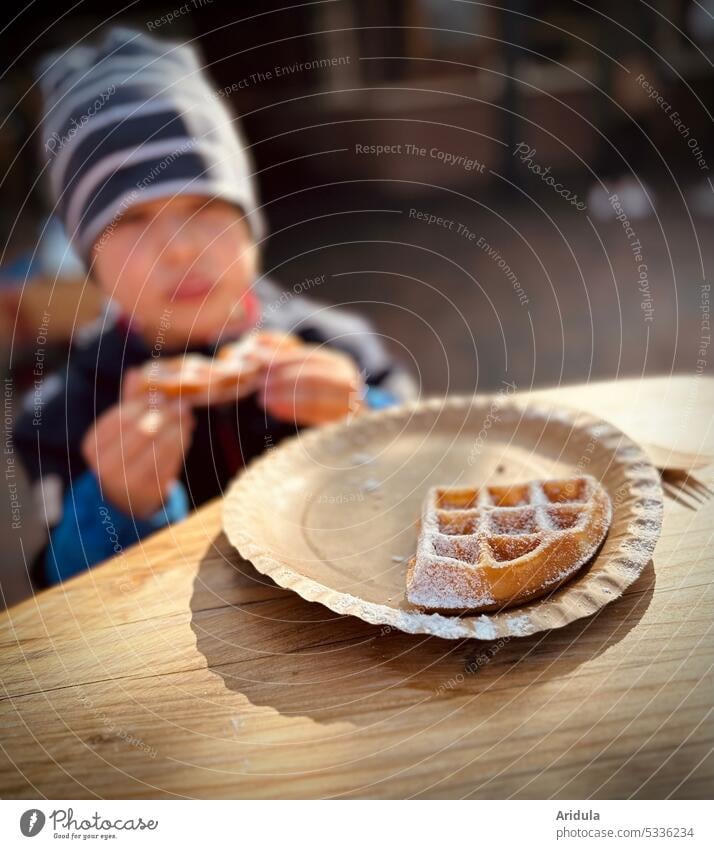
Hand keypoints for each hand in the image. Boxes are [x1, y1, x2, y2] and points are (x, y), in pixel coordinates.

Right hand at [81, 368, 194, 517]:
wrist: (128, 497)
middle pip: (143, 430)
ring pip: (160, 446)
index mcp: (92, 445)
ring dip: (178, 428)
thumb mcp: (122, 428)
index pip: (122, 417)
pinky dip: (182, 444)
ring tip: (188, 416)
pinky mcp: (149, 492)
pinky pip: (171, 461)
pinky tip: (187, 432)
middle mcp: (104, 466)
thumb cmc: (126, 453)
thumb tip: (135, 371)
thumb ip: (128, 401)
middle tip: (183, 403)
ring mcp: (126, 482)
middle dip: (166, 414)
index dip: (145, 403)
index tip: (163, 394)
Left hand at [257, 344, 365, 425]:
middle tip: (259, 383)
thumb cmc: (320, 390)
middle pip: (313, 377)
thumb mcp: (306, 371)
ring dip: (285, 397)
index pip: (310, 357)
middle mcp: (348, 380)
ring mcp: (349, 402)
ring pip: (314, 397)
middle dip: (282, 379)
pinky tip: (275, 410)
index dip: (284, 359)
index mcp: (339, 363)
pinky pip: (315, 416)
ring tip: (262, 398)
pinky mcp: (343, 421)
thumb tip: (257, 346)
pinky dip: (293, 412)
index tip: (261, 363)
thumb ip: (285, 358)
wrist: (349, 419)